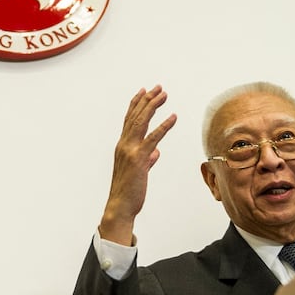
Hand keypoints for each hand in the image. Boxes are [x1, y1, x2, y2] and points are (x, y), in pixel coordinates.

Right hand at [99, 85, 176, 245]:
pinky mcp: (139, 159)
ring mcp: (130, 151)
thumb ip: (146, 159)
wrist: (121, 206)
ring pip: (142, 122)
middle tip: (158, 87)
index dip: (136, 103)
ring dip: (153, 106)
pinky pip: (153, 138)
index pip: (129, 119)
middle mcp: (124, 144)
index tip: (144, 91)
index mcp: (123, 146)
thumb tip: (155, 153)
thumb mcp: (138, 171)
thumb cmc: (129, 191)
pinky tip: (173, 117)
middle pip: (136, 116)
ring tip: (164, 94)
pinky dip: (164, 126)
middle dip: (147, 100)